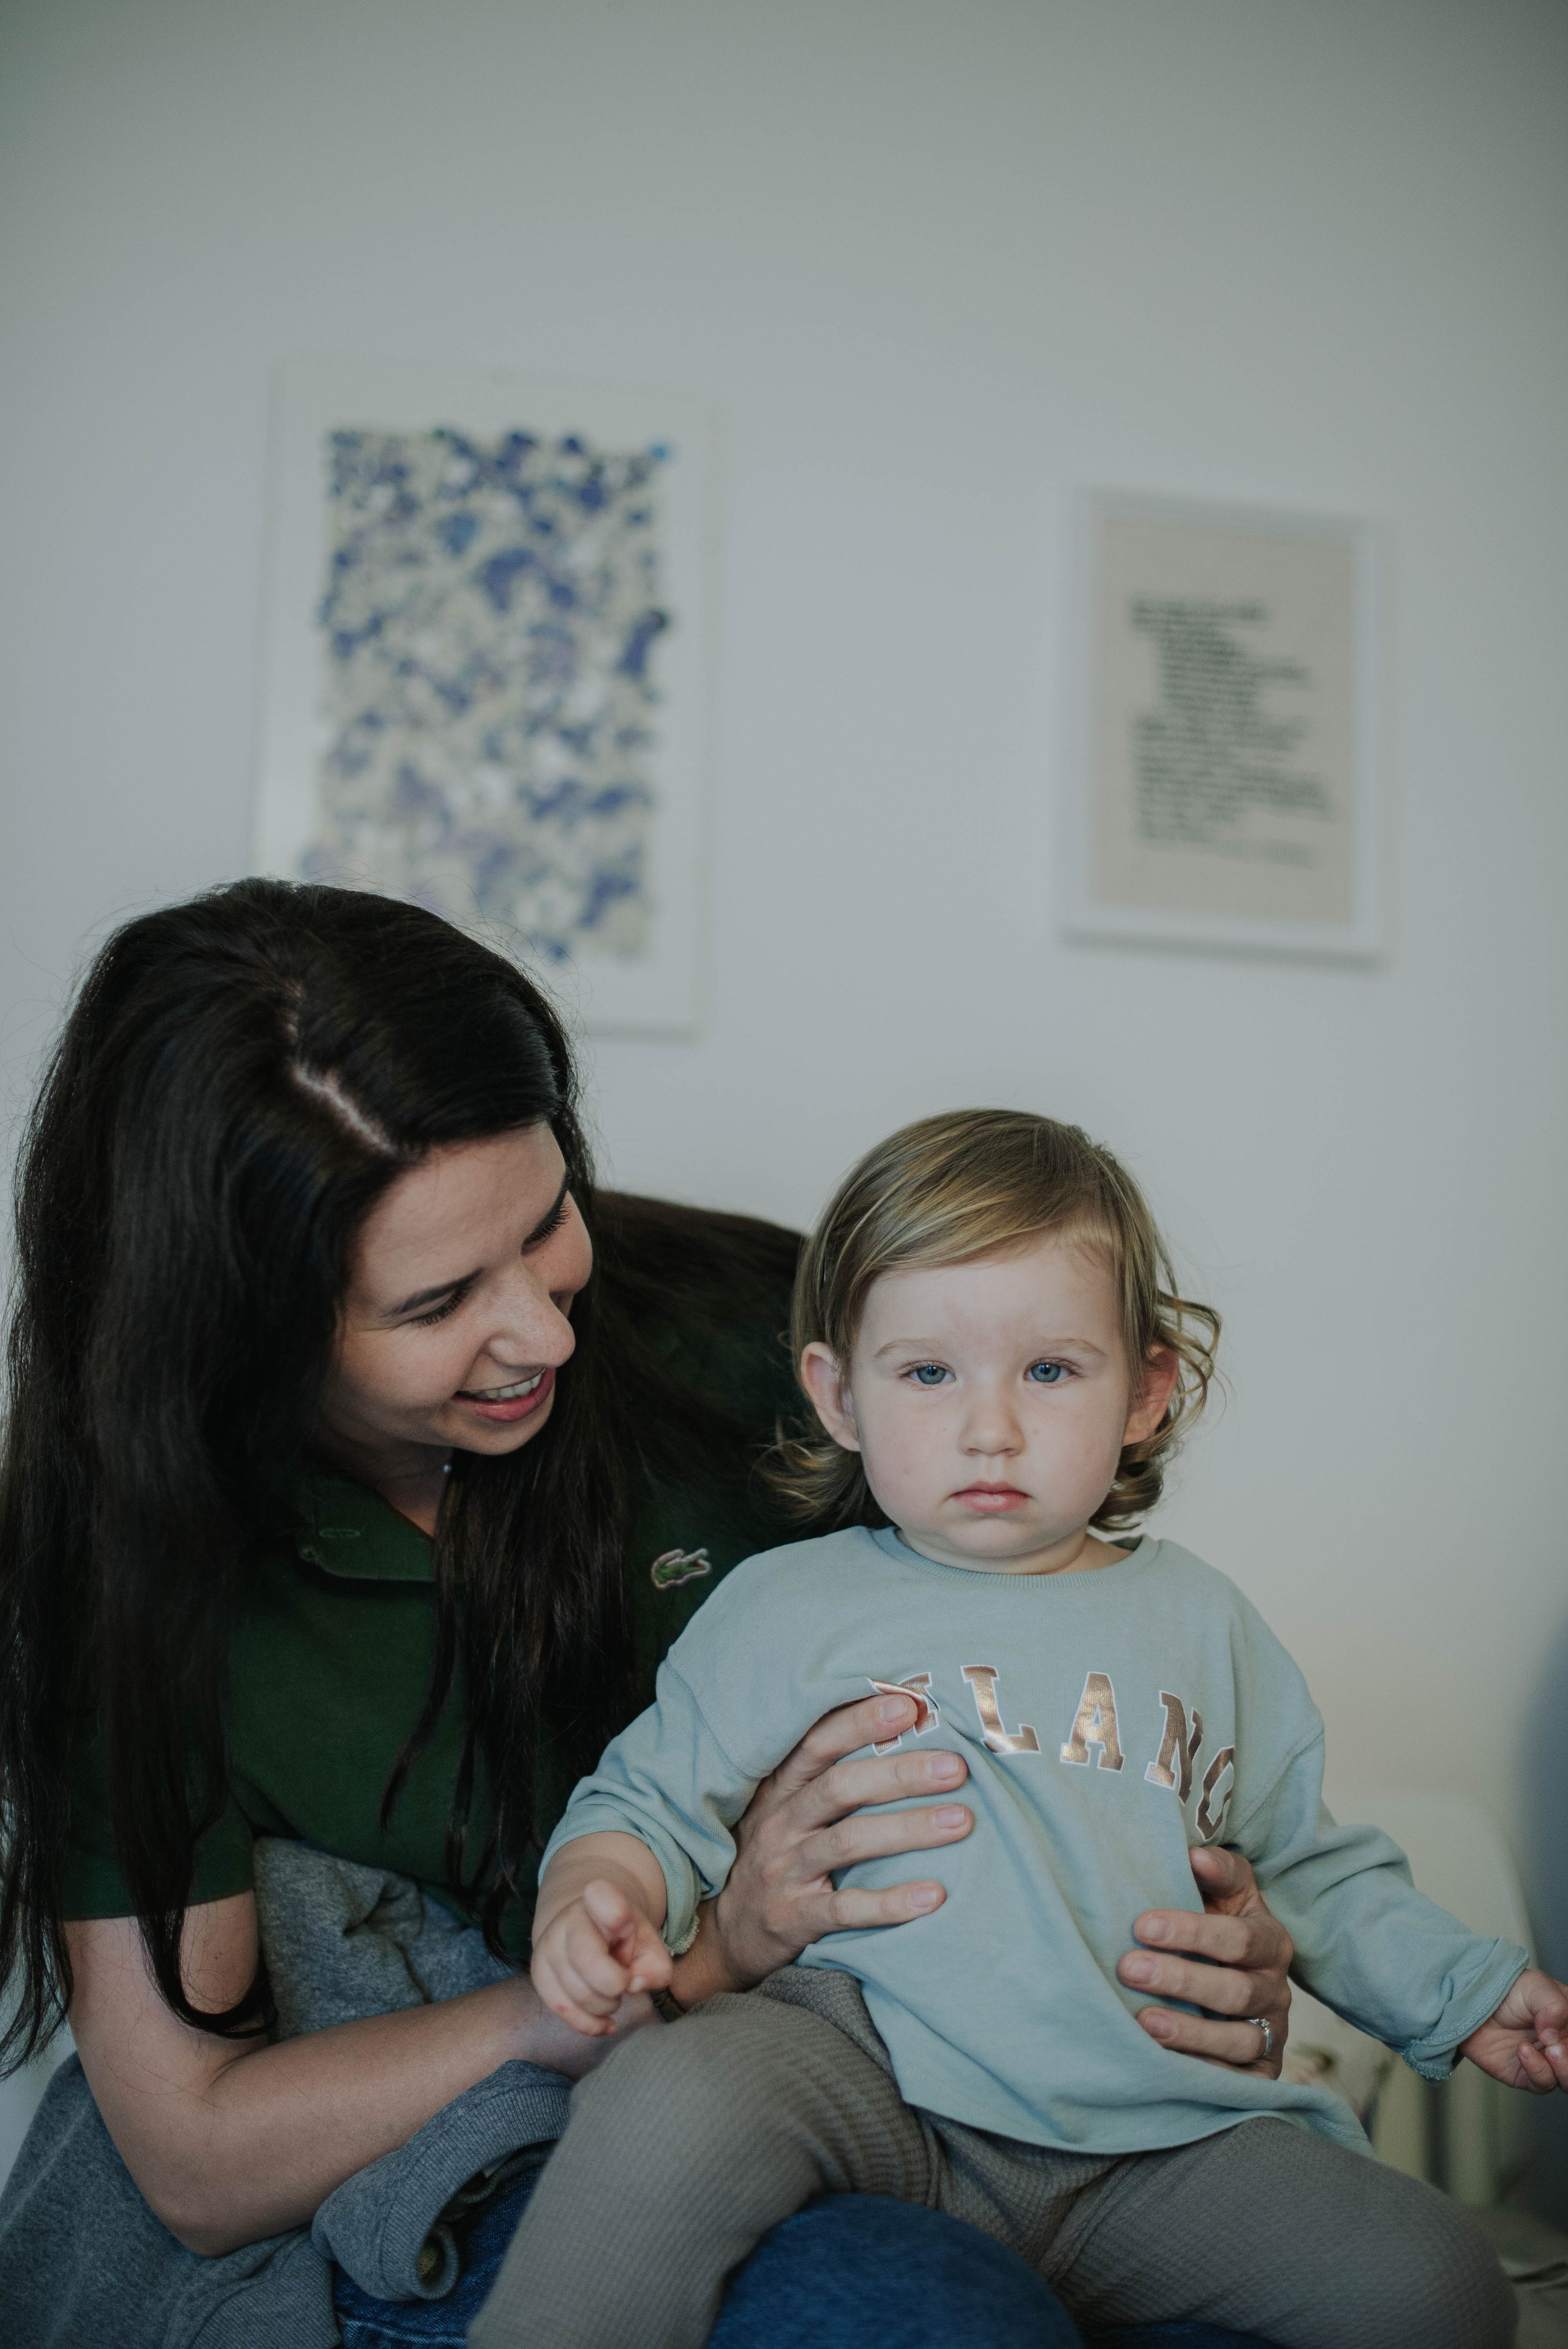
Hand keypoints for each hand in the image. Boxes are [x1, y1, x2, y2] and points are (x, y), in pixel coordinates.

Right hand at [530, 1878, 672, 2037]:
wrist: (587, 1930)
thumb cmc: (624, 1938)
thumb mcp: (649, 1943)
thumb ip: (655, 1965)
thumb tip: (636, 1985)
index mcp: (600, 1899)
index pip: (600, 1897)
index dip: (614, 1913)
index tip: (625, 1924)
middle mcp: (567, 1919)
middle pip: (587, 1960)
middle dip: (616, 1984)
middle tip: (626, 1981)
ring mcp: (548, 1947)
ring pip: (577, 1993)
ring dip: (606, 2005)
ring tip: (614, 1994)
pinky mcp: (539, 1975)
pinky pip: (564, 2011)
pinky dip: (590, 2024)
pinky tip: (606, 2022)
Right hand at [670, 1691, 972, 2004]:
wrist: (728, 1931)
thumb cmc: (777, 1854)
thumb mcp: (786, 1807)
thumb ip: (827, 1775)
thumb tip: (902, 1726)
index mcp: (781, 1788)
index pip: (818, 1743)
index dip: (860, 1721)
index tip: (909, 1705)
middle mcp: (780, 1822)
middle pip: (840, 1787)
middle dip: (900, 1773)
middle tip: (955, 1767)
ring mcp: (785, 1870)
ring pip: (848, 1842)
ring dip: (908, 1829)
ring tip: (960, 1821)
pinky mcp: (794, 1917)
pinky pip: (845, 1908)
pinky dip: (890, 1903)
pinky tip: (933, 1895)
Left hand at [1117, 1845, 1292, 2075]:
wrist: (1234, 1975)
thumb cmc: (1217, 1924)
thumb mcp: (1225, 1892)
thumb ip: (1215, 1869)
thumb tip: (1193, 1854)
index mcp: (1270, 1941)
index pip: (1238, 1938)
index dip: (1192, 1932)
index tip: (1141, 1925)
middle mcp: (1276, 1990)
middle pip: (1236, 1991)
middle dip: (1181, 1981)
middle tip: (1128, 1969)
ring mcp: (1271, 2034)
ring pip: (1239, 2041)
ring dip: (1190, 2034)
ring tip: (1144, 2023)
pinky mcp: (1261, 2073)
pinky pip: (1239, 2082)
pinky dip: (1204, 2074)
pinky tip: (1165, 2066)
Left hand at [1461, 1971, 1567, 2092]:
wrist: (1471, 2002)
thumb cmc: (1505, 1990)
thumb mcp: (1535, 1986)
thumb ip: (1554, 2007)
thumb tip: (1556, 2036)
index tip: (1567, 2031)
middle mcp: (1562, 2043)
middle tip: (1558, 2047)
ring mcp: (1547, 2061)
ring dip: (1564, 2069)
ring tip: (1550, 2050)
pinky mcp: (1528, 2075)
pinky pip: (1543, 2083)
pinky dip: (1537, 2070)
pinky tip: (1524, 2051)